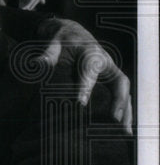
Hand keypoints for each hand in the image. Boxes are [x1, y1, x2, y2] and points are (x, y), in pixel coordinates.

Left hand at [37, 17, 132, 131]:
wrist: (71, 33)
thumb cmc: (62, 39)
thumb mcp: (53, 43)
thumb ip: (48, 54)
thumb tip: (37, 64)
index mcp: (91, 53)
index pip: (90, 71)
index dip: (85, 86)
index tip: (80, 103)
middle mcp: (106, 62)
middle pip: (119, 82)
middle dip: (119, 100)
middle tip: (114, 119)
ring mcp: (111, 71)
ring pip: (124, 91)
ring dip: (127, 110)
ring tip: (126, 132)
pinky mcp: (110, 79)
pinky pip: (121, 95)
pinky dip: (125, 110)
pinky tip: (124, 127)